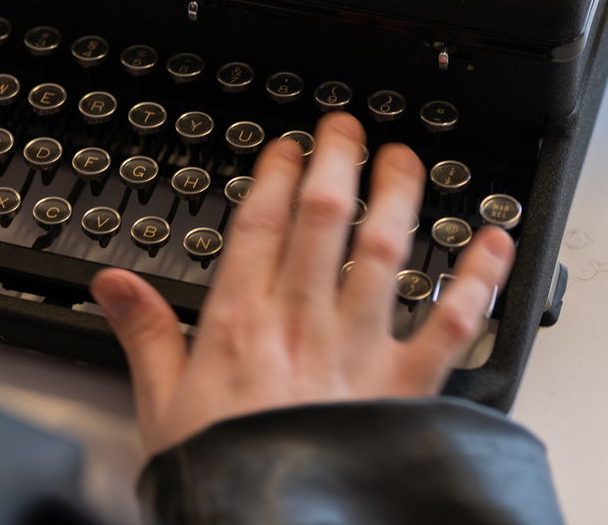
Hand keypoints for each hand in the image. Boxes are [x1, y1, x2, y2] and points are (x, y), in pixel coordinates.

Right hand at [90, 112, 514, 456]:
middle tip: (348, 127)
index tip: (290, 146)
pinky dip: (478, 279)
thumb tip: (112, 284)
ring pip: (385, 251)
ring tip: (405, 160)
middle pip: (325, 218)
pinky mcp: (406, 388)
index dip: (278, 174)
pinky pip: (450, 323)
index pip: (261, 224)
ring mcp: (359, 352)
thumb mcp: (162, 407)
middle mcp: (303, 325)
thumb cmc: (221, 480)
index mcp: (240, 324)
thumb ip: (144, 335)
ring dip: (399, 196)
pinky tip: (495, 242)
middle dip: (339, 161)